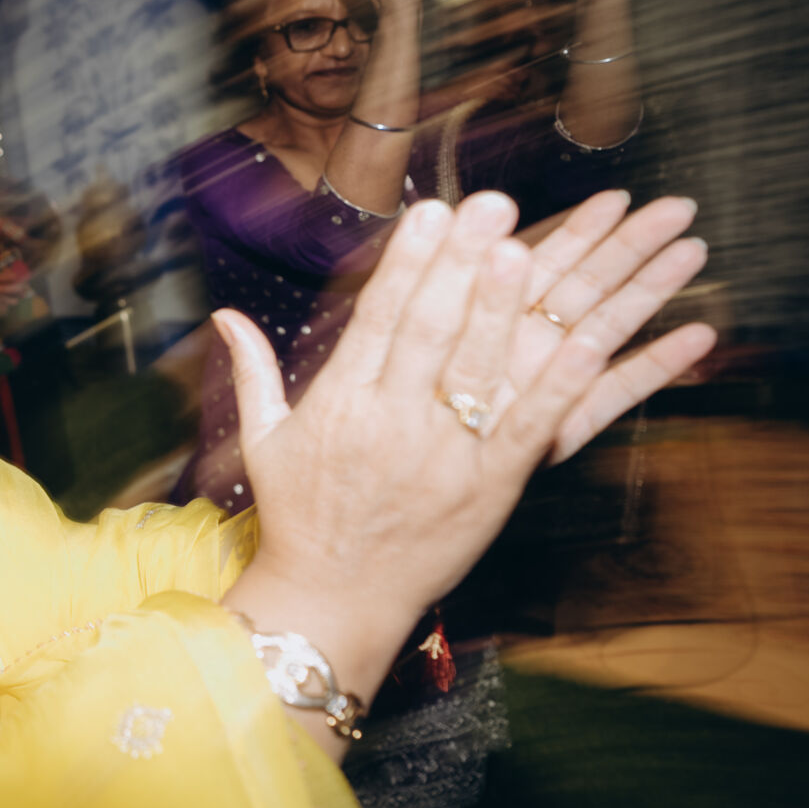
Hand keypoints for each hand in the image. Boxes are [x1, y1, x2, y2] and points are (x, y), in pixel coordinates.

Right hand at [224, 191, 710, 626]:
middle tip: (491, 206)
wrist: (332, 601)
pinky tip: (585, 343)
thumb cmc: (299, 518)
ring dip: (505, 310)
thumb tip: (222, 315)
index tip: (430, 211)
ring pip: (477, 372)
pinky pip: (528, 430)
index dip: (407, 262)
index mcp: (340, 404)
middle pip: (430, 332)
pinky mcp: (487, 490)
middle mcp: (390, 424)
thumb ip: (252, 371)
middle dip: (460, 266)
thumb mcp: (264, 442)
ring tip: (530, 252)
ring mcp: (442, 457)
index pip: (378, 318)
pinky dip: (559, 387)